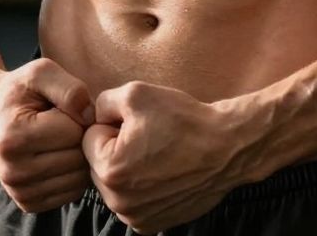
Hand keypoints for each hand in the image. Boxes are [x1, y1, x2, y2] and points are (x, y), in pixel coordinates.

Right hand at [0, 58, 95, 212]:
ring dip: (78, 157)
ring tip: (60, 139)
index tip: (62, 108)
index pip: (74, 131)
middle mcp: (13, 170)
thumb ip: (70, 88)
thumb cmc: (16, 91)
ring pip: (78, 179)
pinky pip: (72, 193)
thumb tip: (90, 116)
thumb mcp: (41, 72)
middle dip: (80, 137)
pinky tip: (58, 156)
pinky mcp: (27, 203)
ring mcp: (19, 190)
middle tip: (64, 123)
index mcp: (13, 136)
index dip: (77, 115)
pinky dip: (72, 174)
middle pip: (78, 158)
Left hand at [82, 82, 248, 233]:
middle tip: (149, 139)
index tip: (138, 124)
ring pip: (115, 185)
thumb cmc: (184, 120)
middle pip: (98, 165)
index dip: (112, 124)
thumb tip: (93, 117)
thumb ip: (102, 102)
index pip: (88, 139)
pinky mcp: (153, 225)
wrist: (228, 148)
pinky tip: (164, 173)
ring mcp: (137, 217)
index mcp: (110, 171)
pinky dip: (143, 188)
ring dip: (128, 169)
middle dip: (115, 150)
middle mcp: (120, 202)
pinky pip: (133, 201)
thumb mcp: (136, 94)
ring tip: (158, 155)